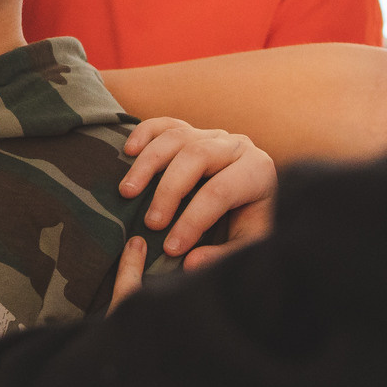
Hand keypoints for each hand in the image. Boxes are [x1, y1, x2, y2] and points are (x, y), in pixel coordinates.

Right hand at [118, 118, 275, 270]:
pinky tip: (128, 152)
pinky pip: (166, 124)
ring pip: (177, 137)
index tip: (171, 248)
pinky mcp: (193, 131)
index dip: (193, 220)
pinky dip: (144, 133)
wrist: (259, 201)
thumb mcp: (246, 246)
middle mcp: (237, 146)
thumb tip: (191, 262)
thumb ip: (223, 256)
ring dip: (147, 164)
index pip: (219, 191)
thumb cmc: (251, 225)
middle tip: (151, 224)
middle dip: (169, 190)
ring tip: (127, 193)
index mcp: (258, 171)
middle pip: (197, 156)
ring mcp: (213, 134)